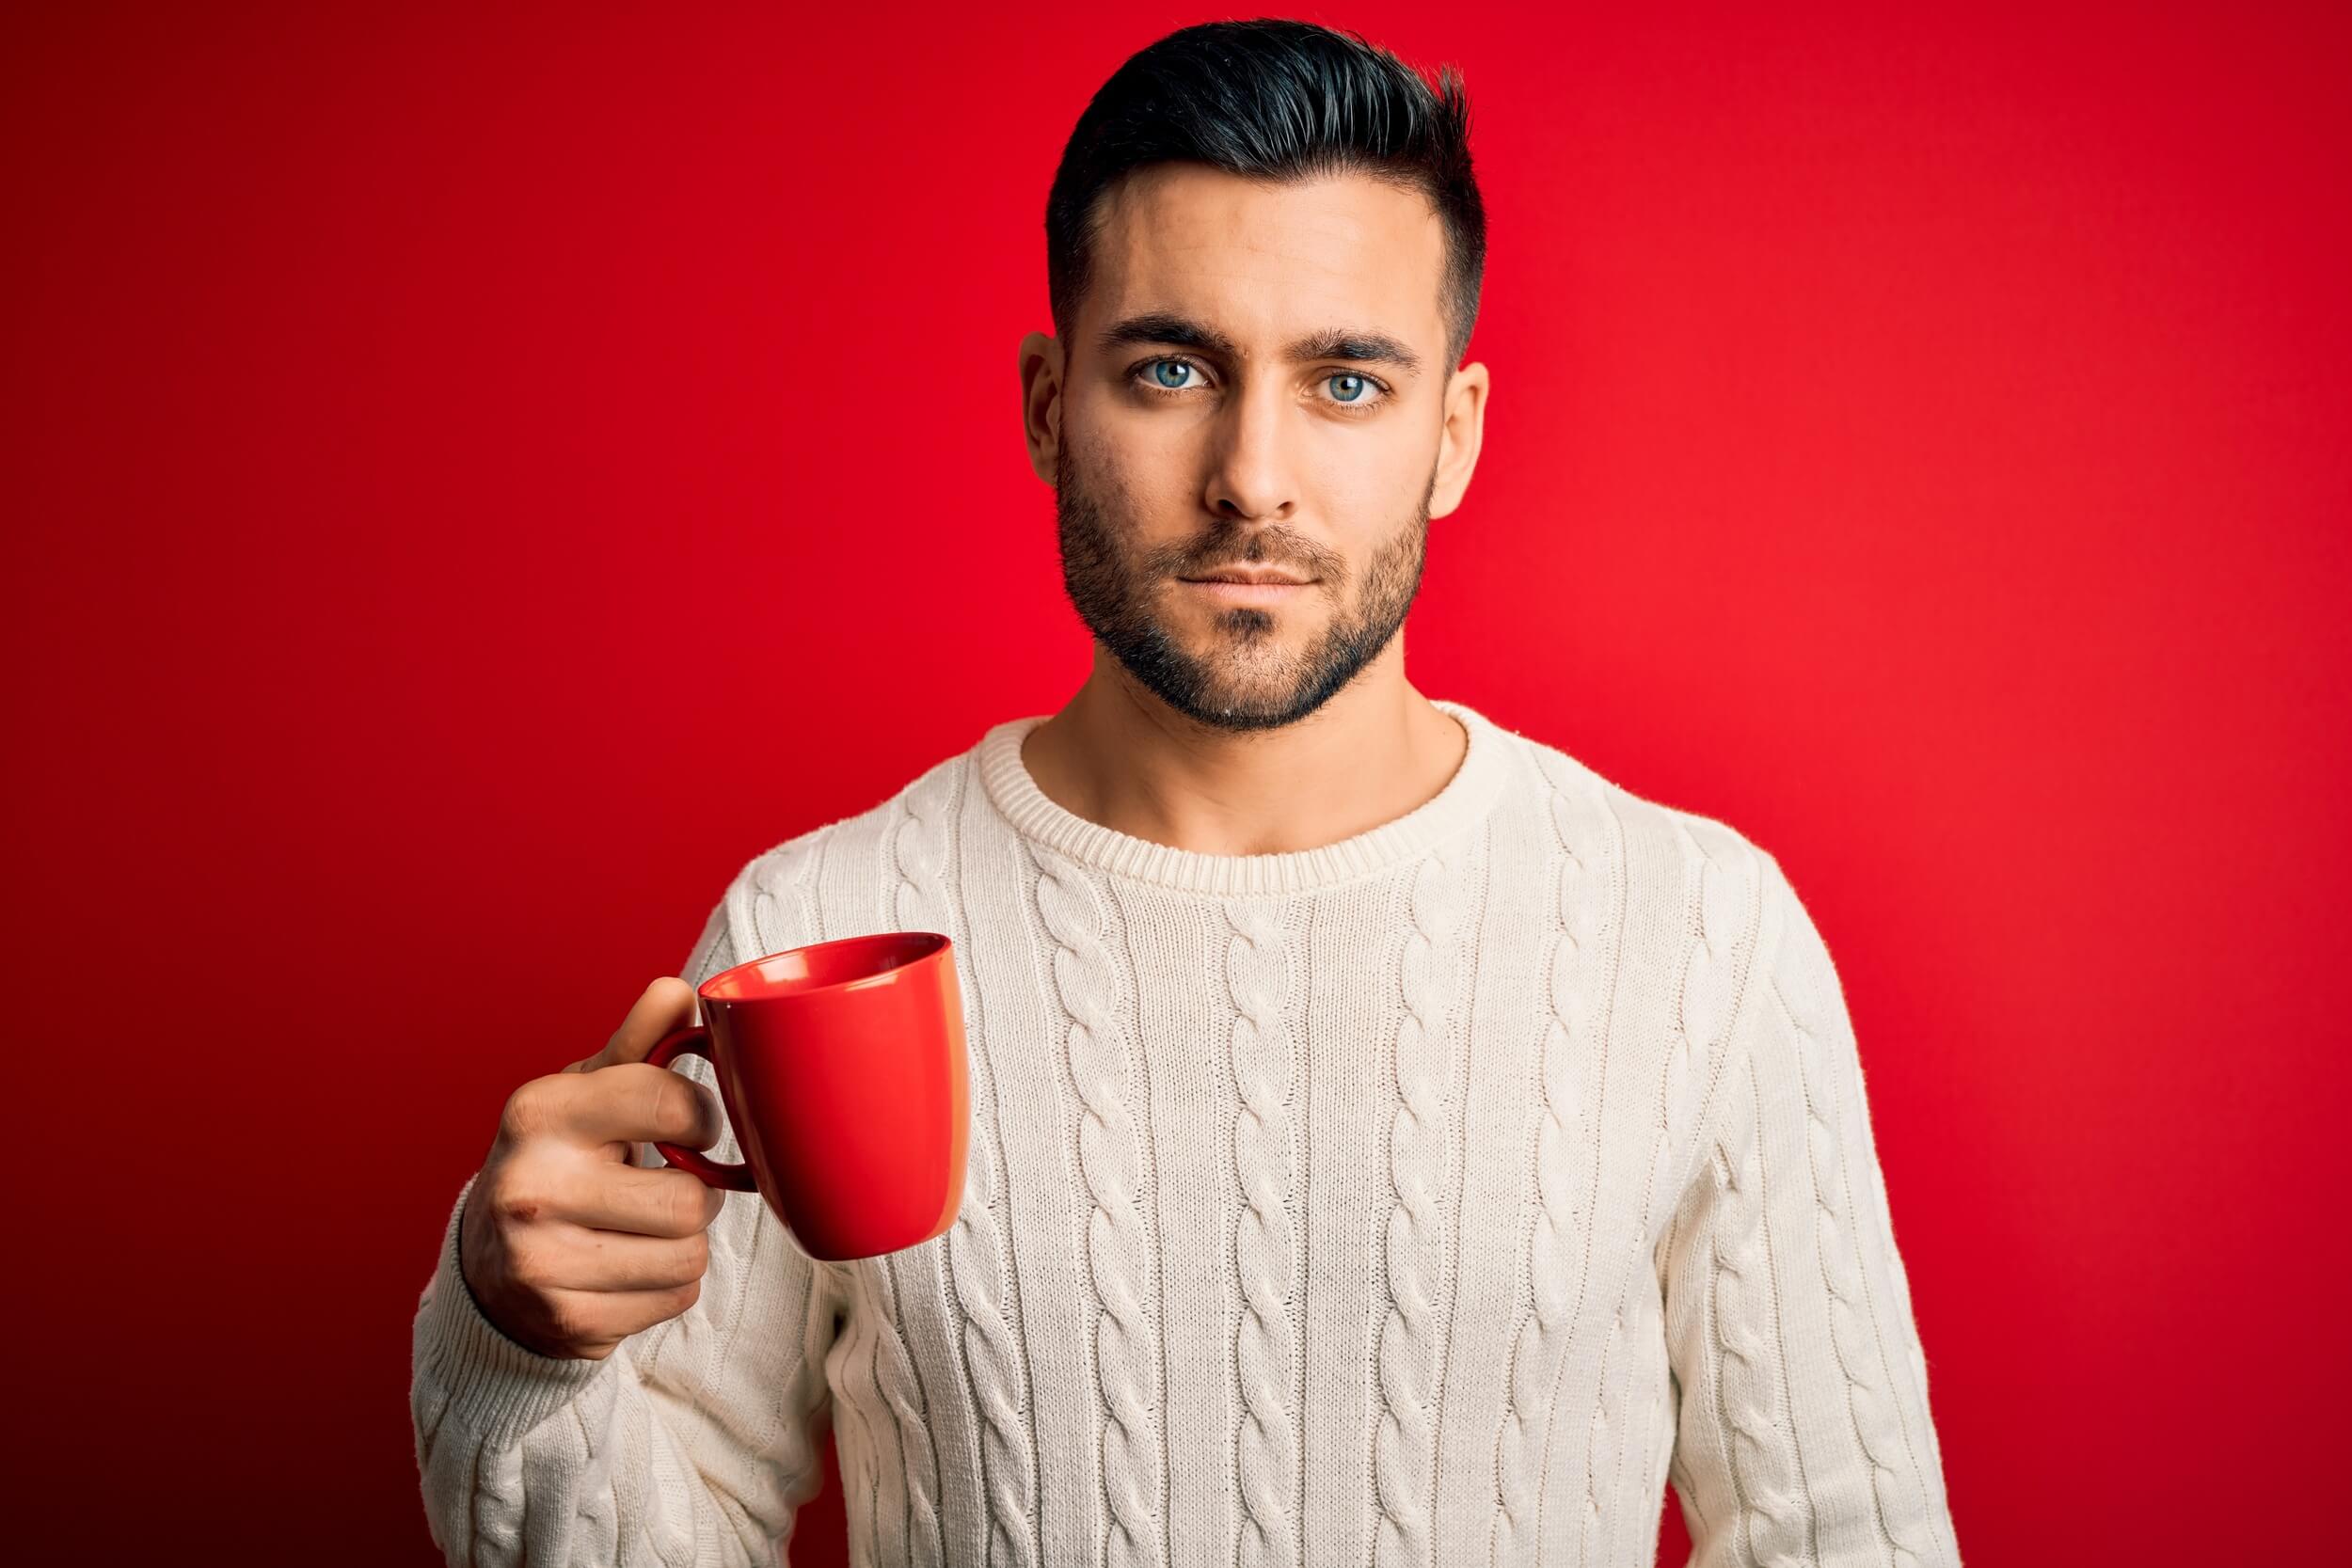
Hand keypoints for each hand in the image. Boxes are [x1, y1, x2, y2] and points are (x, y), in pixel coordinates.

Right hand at [457, 978, 729, 1358]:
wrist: (494, 1264)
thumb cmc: (561, 1161)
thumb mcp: (587, 1093)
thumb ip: (640, 1043)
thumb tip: (678, 993)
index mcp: (539, 1112)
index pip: (671, 1105)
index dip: (701, 1117)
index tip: (689, 1126)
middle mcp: (530, 1187)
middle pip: (690, 1200)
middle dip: (695, 1194)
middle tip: (661, 1188)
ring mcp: (542, 1262)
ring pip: (689, 1255)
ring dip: (684, 1244)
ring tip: (641, 1229)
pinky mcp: (567, 1321)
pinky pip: (675, 1300)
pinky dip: (666, 1286)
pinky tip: (626, 1269)